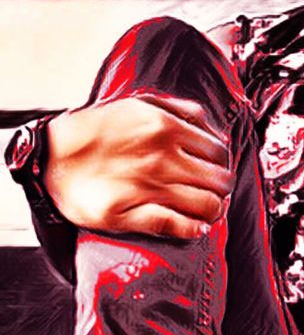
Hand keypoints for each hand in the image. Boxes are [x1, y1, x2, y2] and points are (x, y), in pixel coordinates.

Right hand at [46, 93, 234, 238]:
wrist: (51, 158)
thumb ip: (179, 110)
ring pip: (208, 206)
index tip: (214, 172)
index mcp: (166, 127)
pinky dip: (193, 229)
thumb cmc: (97, 132)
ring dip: (213, 211)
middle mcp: (162, 157)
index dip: (222, 165)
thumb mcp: (137, 105)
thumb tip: (212, 128)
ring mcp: (148, 187)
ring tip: (205, 212)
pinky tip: (194, 227)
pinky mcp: (131, 213)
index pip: (220, 152)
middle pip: (220, 181)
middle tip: (211, 194)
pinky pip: (179, 226)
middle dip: (221, 190)